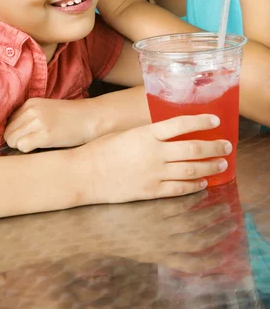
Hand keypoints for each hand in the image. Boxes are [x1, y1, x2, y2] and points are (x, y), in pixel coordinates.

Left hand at [4, 98, 94, 152]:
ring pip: (12, 140)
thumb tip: (10, 134)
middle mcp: (31, 110)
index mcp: (30, 103)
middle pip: (8, 132)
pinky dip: (28, 150)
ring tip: (38, 144)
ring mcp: (37, 122)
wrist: (91, 118)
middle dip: (17, 140)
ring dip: (22, 146)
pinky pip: (22, 146)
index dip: (16, 132)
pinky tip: (41, 147)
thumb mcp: (46, 110)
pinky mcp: (44, 134)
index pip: (8, 122)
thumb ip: (29, 117)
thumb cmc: (70, 118)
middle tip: (33, 143)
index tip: (27, 136)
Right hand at [77, 114, 232, 203]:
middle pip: (192, 149)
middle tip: (226, 145)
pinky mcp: (150, 191)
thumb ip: (147, 132)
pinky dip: (193, 186)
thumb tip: (167, 130)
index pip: (180, 124)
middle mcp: (154, 153)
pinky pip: (178, 189)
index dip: (200, 121)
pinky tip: (202, 182)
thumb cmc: (100, 149)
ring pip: (190, 170)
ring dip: (209, 166)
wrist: (84, 174)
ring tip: (221, 164)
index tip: (215, 120)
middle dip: (213, 147)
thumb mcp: (124, 132)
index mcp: (146, 134)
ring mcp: (153, 174)